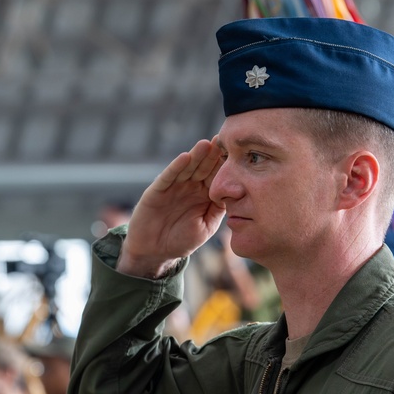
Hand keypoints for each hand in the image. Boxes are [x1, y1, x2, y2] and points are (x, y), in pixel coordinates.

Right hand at [118, 138, 225, 278]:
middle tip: (224, 140)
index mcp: (204, 194)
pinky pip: (168, 177)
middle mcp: (190, 187)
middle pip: (203, 167)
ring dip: (196, 155)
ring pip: (187, 167)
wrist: (155, 252)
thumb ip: (218, 210)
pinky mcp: (157, 191)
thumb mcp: (206, 226)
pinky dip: (176, 167)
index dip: (225, 164)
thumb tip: (235, 194)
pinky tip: (185, 157)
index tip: (239, 153)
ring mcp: (173, 187)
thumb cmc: (181, 240)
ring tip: (206, 144)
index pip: (216, 175)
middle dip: (213, 154)